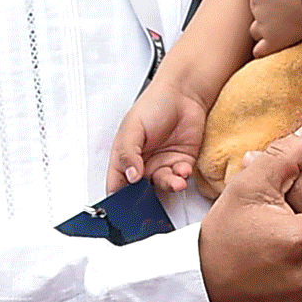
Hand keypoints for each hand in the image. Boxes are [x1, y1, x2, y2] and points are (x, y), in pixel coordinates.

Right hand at [107, 79, 207, 193]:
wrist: (184, 95)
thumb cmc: (154, 105)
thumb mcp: (133, 128)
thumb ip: (128, 153)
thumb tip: (130, 176)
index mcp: (125, 158)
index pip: (117, 185)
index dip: (119, 199)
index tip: (124, 206)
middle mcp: (143, 165)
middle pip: (141, 192)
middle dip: (148, 197)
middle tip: (153, 195)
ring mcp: (163, 165)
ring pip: (163, 186)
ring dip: (169, 185)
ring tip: (175, 180)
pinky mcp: (182, 163)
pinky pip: (181, 178)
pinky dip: (183, 177)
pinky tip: (183, 169)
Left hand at [235, 0, 301, 56]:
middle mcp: (254, 2)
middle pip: (251, 2)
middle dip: (262, 0)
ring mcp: (263, 22)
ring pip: (255, 27)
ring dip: (263, 24)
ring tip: (278, 21)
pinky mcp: (275, 39)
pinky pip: (261, 49)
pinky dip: (263, 48)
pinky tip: (267, 46)